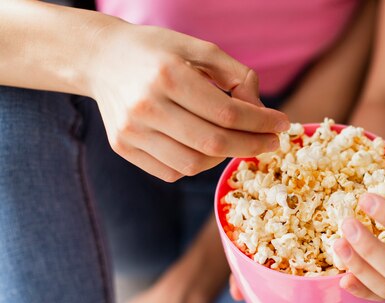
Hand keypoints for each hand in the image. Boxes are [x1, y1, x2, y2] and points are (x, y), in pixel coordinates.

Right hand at [88, 22, 289, 181]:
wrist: (101, 59)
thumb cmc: (159, 52)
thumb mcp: (200, 48)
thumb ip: (237, 76)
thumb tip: (261, 111)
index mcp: (168, 75)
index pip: (228, 113)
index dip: (261, 123)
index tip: (282, 125)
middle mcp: (146, 105)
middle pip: (214, 142)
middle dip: (251, 146)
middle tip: (271, 142)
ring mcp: (131, 130)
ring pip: (193, 164)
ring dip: (223, 157)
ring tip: (234, 141)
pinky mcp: (123, 147)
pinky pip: (172, 172)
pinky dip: (197, 164)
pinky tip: (204, 147)